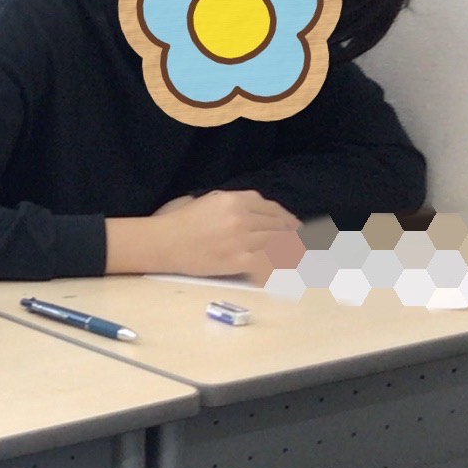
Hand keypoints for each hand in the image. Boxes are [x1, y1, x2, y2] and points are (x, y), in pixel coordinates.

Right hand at [114, 189, 300, 280]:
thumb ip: (234, 203)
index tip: (295, 225)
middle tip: (306, 242)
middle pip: (278, 225)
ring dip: (291, 250)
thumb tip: (258, 214)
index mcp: (234, 199)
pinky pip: (267, 262)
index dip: (286, 218)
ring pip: (277, 243)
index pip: (271, 208)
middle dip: (294, 234)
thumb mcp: (207, 201)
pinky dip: (279, 266)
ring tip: (300, 255)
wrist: (161, 243)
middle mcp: (241, 217)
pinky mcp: (237, 260)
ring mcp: (241, 239)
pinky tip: (286, 269)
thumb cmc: (178, 222)